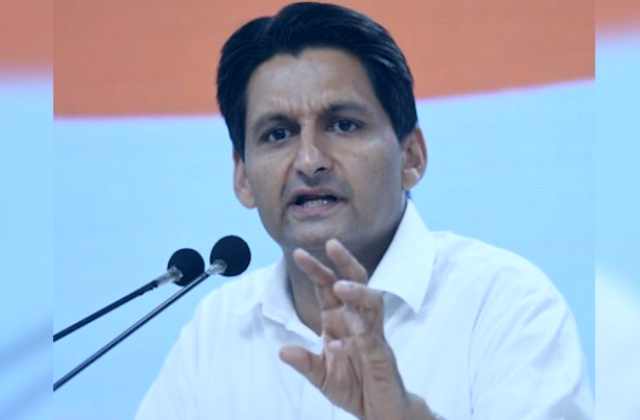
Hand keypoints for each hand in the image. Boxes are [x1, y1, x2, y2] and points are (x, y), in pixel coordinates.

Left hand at [279, 238, 430, 419]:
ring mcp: (372, 336)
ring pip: (371, 303)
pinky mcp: (382, 356)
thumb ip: (305, 363)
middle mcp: (357, 322)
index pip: (328, 288)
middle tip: (332, 244)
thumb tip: (282, 351)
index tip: (299, 253)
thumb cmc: (354, 386)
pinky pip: (372, 339)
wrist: (380, 411)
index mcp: (339, 321)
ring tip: (339, 286)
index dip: (316, 270)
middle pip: (354, 283)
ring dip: (357, 292)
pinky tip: (342, 337)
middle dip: (343, 263)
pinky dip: (358, 336)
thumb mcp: (321, 376)